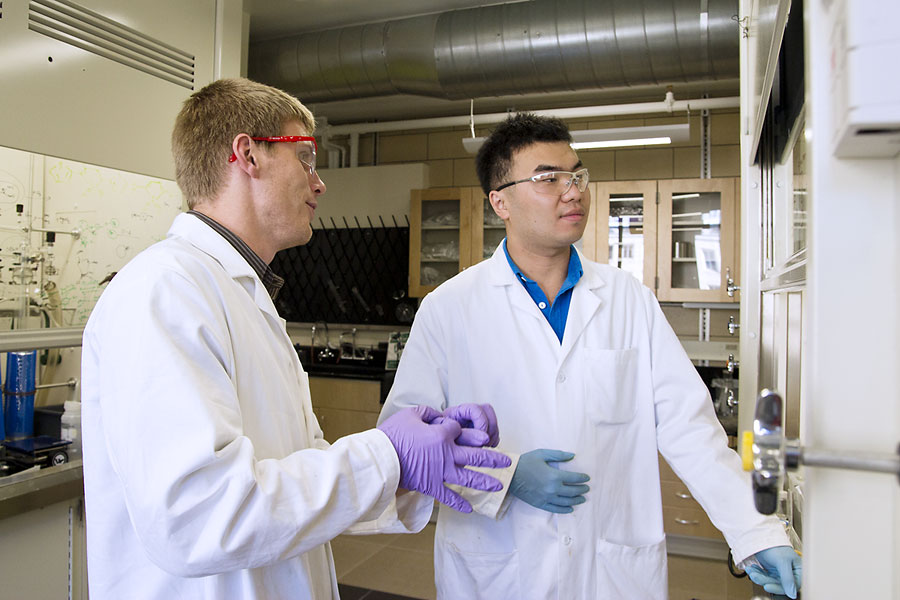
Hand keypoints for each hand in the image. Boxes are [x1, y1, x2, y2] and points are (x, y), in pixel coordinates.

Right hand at [377, 406, 511, 512]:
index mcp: (442, 435)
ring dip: (485, 481)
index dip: (457, 428)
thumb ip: (428, 412)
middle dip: (494, 459)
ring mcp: (441, 473)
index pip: (459, 430)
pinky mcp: (432, 486)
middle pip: (476, 456)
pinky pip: (449, 497)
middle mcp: (447, 455)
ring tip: (498, 485)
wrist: (381, 459)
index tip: (451, 429)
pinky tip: (470, 508)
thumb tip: (437, 415)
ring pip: (469, 478)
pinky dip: (459, 503)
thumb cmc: (393, 435)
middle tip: (507, 461)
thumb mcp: (411, 414)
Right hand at [509, 449, 589, 513]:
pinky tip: (570, 508)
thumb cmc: (525, 462)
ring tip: (582, 498)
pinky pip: (556, 509)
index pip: (574, 478)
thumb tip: (572, 455)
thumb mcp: (542, 454)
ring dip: (576, 500)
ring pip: (566, 502)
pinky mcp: (540, 504)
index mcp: (554, 476)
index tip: (587, 478)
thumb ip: (558, 455)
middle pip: (572, 491)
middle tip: (586, 488)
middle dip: (582, 489)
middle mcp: (552, 489)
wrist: (510, 475)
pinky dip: (565, 510)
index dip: (582, 478)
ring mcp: (547, 498)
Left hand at [745, 545, 801, 598]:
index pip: (793, 585)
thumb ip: (788, 578)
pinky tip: (752, 568)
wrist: (761, 535)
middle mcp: (790, 572)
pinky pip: (764, 576)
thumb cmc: (775, 544)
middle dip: (765, 580)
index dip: (780, 588)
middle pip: (779, 584)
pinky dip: (757, 573)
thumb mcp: (782, 561)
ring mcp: (780, 572)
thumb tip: (792, 594)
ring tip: (751, 571)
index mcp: (798, 570)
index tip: (768, 586)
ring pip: (769, 581)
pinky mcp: (771, 571)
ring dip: (759, 577)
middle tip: (756, 576)